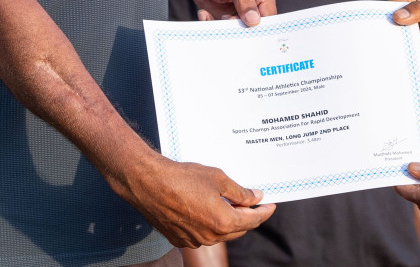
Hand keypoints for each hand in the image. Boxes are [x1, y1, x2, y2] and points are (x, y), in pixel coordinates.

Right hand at [120, 155, 274, 246]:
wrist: (148, 184)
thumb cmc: (182, 178)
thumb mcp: (218, 178)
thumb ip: (239, 191)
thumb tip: (255, 197)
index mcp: (223, 221)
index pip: (252, 220)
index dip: (264, 212)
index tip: (271, 204)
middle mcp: (210, 236)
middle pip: (238, 230)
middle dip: (247, 216)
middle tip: (252, 201)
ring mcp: (194, 240)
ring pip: (220, 234)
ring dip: (228, 221)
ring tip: (229, 203)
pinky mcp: (180, 239)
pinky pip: (202, 235)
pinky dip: (209, 225)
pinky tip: (207, 209)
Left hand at [187, 0, 275, 26]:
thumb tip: (254, 20)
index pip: (269, 18)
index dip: (260, 28)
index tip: (244, 28)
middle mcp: (255, 6)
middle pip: (254, 29)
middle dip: (238, 29)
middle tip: (223, 18)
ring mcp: (240, 15)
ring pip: (237, 33)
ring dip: (221, 28)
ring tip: (209, 15)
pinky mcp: (227, 20)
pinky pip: (222, 31)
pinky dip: (211, 25)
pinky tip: (204, 13)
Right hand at [389, 0, 419, 77]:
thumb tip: (397, 15)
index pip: (393, 2)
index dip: (389, 10)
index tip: (392, 21)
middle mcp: (403, 13)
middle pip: (385, 17)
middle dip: (382, 25)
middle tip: (387, 35)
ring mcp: (401, 30)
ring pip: (384, 33)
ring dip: (384, 40)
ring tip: (387, 47)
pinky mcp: (402, 46)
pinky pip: (390, 48)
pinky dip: (388, 51)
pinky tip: (388, 56)